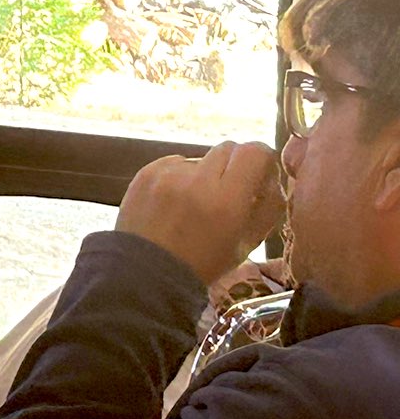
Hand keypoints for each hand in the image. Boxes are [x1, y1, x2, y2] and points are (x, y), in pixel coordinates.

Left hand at [115, 141, 285, 286]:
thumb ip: (267, 208)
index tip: (260, 173)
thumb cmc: (203, 263)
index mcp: (226, 201)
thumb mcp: (247, 244)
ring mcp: (168, 174)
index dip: (263, 159)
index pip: (254, 152)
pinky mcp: (146, 172)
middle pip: (229, 148)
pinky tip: (175, 203)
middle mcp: (196, 180)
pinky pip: (176, 164)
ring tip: (197, 204)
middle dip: (236, 165)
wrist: (147, 270)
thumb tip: (272, 179)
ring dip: (206, 174)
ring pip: (201, 158)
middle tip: (231, 190)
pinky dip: (182, 178)